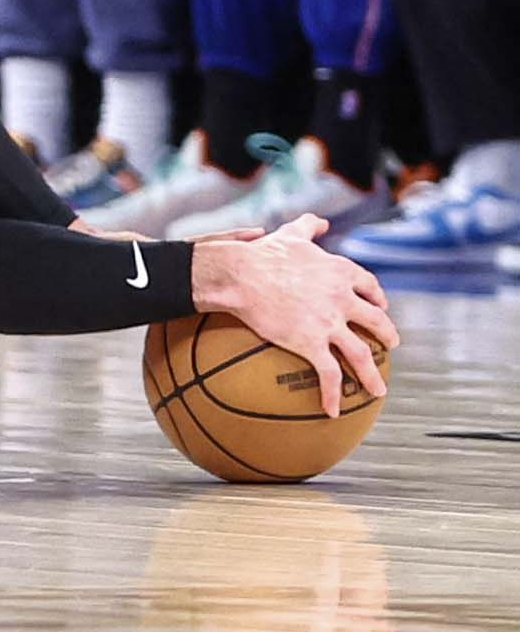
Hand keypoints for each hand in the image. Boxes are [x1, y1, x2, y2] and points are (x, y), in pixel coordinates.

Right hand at [191, 213, 398, 417]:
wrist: (241, 275)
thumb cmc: (261, 254)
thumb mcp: (289, 235)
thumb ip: (308, 227)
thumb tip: (319, 220)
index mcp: (340, 271)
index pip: (369, 285)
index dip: (377, 296)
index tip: (380, 304)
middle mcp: (342, 298)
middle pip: (376, 320)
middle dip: (387, 333)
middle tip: (391, 344)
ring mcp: (329, 323)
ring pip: (362, 353)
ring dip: (372, 374)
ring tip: (378, 389)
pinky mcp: (311, 343)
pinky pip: (328, 374)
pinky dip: (333, 394)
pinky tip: (333, 411)